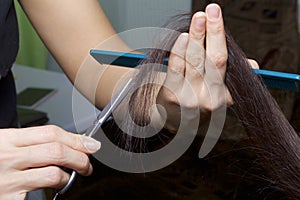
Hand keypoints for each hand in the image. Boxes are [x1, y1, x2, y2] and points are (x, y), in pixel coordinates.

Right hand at [0, 125, 100, 198]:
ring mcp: (8, 180)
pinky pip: (43, 192)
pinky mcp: (10, 199)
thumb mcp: (4, 145)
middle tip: (87, 164)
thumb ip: (31, 143)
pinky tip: (55, 188)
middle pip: (57, 151)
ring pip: (53, 173)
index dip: (76, 139)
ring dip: (69, 175)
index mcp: (7, 139)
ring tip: (70, 177)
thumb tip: (68, 142)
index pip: (51, 132)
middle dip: (80, 157)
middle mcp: (8, 157)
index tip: (89, 144)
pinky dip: (55, 189)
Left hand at [156, 4, 231, 132]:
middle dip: (212, 32)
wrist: (175, 120)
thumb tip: (251, 65)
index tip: (216, 14)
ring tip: (197, 19)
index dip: (220, 36)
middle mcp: (210, 98)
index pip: (225, 61)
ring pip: (195, 61)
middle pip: (214, 59)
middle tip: (209, 11)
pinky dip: (180, 51)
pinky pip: (177, 69)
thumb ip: (233, 77)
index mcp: (225, 96)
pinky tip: (183, 38)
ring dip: (196, 37)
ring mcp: (191, 98)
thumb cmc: (198, 99)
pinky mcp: (173, 96)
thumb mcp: (219, 93)